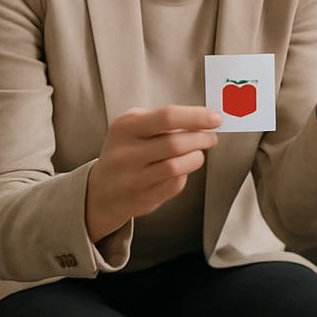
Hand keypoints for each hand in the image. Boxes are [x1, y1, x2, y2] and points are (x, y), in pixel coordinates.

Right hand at [85, 105, 220, 241]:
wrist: (101, 190)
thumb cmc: (126, 149)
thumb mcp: (133, 126)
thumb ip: (164, 119)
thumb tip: (204, 119)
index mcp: (124, 128)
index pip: (167, 117)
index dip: (196, 116)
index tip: (215, 118)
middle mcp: (125, 153)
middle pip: (176, 143)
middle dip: (202, 138)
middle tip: (211, 137)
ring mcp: (132, 179)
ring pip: (178, 166)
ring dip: (196, 157)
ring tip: (198, 152)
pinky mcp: (141, 199)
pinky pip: (175, 184)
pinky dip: (185, 174)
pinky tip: (182, 169)